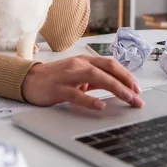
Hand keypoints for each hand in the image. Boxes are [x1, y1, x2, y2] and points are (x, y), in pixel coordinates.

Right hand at [21, 55, 143, 109]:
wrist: (28, 80)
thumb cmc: (55, 79)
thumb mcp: (77, 76)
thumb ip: (95, 80)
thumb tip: (117, 88)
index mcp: (84, 60)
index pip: (110, 64)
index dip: (126, 75)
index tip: (137, 88)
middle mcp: (78, 65)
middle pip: (108, 70)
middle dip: (126, 83)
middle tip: (137, 97)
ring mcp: (68, 76)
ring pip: (97, 78)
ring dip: (116, 89)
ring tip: (128, 99)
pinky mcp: (58, 89)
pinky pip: (77, 94)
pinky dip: (91, 100)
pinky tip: (101, 106)